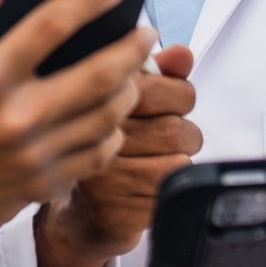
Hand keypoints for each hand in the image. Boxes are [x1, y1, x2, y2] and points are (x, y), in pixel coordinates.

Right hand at [0, 0, 155, 266]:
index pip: (52, 26)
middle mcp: (18, 119)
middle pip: (101, 76)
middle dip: (134, 48)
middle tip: (145, 32)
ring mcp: (34, 156)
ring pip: (109, 118)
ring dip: (130, 88)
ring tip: (131, 70)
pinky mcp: (41, 183)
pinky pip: (97, 156)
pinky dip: (113, 132)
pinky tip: (108, 115)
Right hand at [36, 43, 201, 263]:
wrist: (82, 212)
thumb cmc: (111, 148)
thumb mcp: (128, 101)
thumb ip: (159, 74)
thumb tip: (182, 53)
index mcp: (95, 98)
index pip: (159, 88)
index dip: (177, 95)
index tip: (170, 101)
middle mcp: (93, 135)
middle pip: (174, 127)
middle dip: (183, 131)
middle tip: (168, 134)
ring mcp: (103, 175)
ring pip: (178, 160)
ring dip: (179, 160)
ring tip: (160, 158)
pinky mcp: (116, 209)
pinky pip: (169, 190)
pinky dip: (169, 187)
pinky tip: (148, 183)